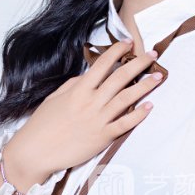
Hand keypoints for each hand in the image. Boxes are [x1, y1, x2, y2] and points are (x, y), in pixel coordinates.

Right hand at [2, 39, 160, 186]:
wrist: (35, 152)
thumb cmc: (43, 123)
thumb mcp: (56, 96)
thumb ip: (75, 83)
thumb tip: (91, 74)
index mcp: (80, 89)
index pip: (103, 64)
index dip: (118, 51)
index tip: (129, 42)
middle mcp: (92, 102)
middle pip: (120, 78)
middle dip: (139, 64)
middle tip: (153, 54)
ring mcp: (99, 119)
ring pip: (127, 99)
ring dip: (145, 86)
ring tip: (159, 76)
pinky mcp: (103, 137)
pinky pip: (125, 124)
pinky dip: (139, 115)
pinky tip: (150, 106)